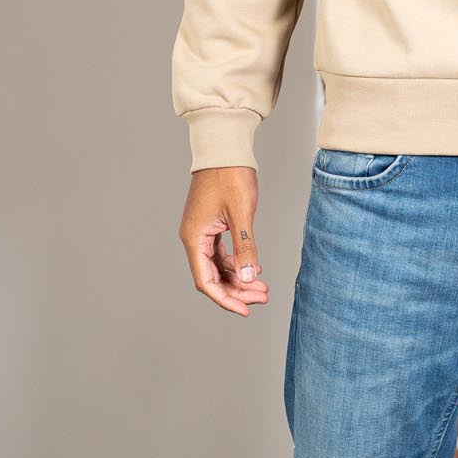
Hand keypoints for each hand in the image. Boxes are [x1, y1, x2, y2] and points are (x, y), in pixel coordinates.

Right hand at [179, 166, 269, 316]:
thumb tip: (248, 277)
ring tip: (263, 288)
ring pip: (219, 267)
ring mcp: (202, 232)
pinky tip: (255, 269)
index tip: (246, 310)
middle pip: (212, 277)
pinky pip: (222, 254)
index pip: (206, 281)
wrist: (224, 147)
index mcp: (195, 238)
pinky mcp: (211, 226)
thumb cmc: (230, 174)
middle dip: (237, 290)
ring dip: (239, 278)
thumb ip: (245, 247)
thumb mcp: (241, 213)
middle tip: (263, 297)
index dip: (225, 299)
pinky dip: (238, 264)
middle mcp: (194, 238)